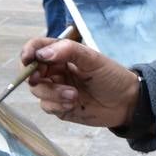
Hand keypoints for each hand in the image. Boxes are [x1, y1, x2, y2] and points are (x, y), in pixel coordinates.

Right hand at [21, 37, 140, 127]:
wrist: (127, 102)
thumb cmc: (112, 76)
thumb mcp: (93, 59)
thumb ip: (68, 51)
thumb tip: (42, 53)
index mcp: (62, 55)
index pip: (37, 48)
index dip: (29, 52)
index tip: (29, 59)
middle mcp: (56, 71)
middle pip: (31, 72)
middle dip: (36, 77)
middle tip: (42, 79)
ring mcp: (56, 89)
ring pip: (37, 90)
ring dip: (52, 93)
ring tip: (73, 95)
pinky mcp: (59, 107)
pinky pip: (46, 106)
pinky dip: (56, 105)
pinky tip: (73, 104)